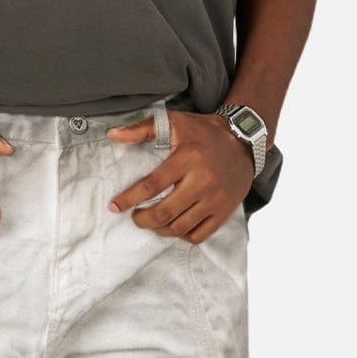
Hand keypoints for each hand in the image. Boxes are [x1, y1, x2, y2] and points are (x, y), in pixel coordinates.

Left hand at [106, 110, 253, 241]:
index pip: (151, 185)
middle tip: (134, 216)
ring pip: (180, 227)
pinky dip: (182, 235)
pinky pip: (199, 235)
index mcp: (187, 159)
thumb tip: (113, 134)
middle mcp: (203, 181)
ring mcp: (215, 199)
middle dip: (142, 220)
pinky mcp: (224, 211)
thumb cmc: (203, 132)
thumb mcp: (174, 122)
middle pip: (164, 213)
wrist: (243, 141)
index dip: (129, 199)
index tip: (115, 206)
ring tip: (151, 221)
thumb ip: (142, 129)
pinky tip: (174, 225)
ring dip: (159, 229)